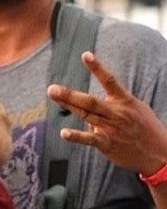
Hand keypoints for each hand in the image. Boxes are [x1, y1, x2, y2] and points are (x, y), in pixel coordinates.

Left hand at [47, 51, 166, 175]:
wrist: (160, 154)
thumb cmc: (145, 128)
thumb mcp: (135, 109)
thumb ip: (113, 105)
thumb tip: (90, 109)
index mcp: (125, 101)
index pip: (109, 80)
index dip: (97, 67)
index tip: (85, 55)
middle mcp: (116, 113)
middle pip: (90, 101)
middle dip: (70, 94)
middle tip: (52, 88)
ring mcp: (111, 128)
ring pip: (86, 115)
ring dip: (68, 106)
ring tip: (53, 96)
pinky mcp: (107, 143)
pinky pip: (89, 138)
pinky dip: (76, 136)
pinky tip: (64, 133)